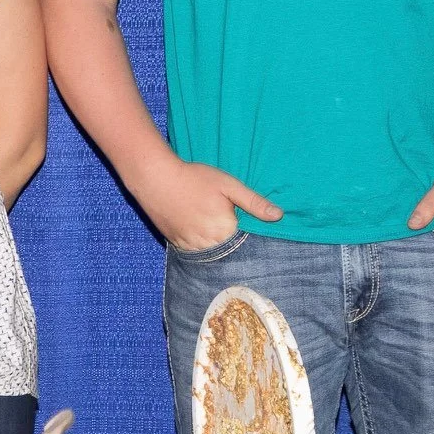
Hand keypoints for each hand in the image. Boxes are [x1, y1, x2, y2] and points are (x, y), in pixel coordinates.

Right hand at [139, 156, 281, 251]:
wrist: (155, 178)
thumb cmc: (195, 178)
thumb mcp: (228, 185)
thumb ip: (253, 202)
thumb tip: (278, 216)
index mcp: (225, 230)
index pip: (247, 244)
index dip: (252, 239)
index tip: (256, 233)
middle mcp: (208, 243)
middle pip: (230, 252)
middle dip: (236, 245)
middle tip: (236, 231)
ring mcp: (191, 245)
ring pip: (213, 255)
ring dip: (219, 248)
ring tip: (218, 232)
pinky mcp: (177, 243)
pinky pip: (196, 253)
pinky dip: (203, 247)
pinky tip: (204, 234)